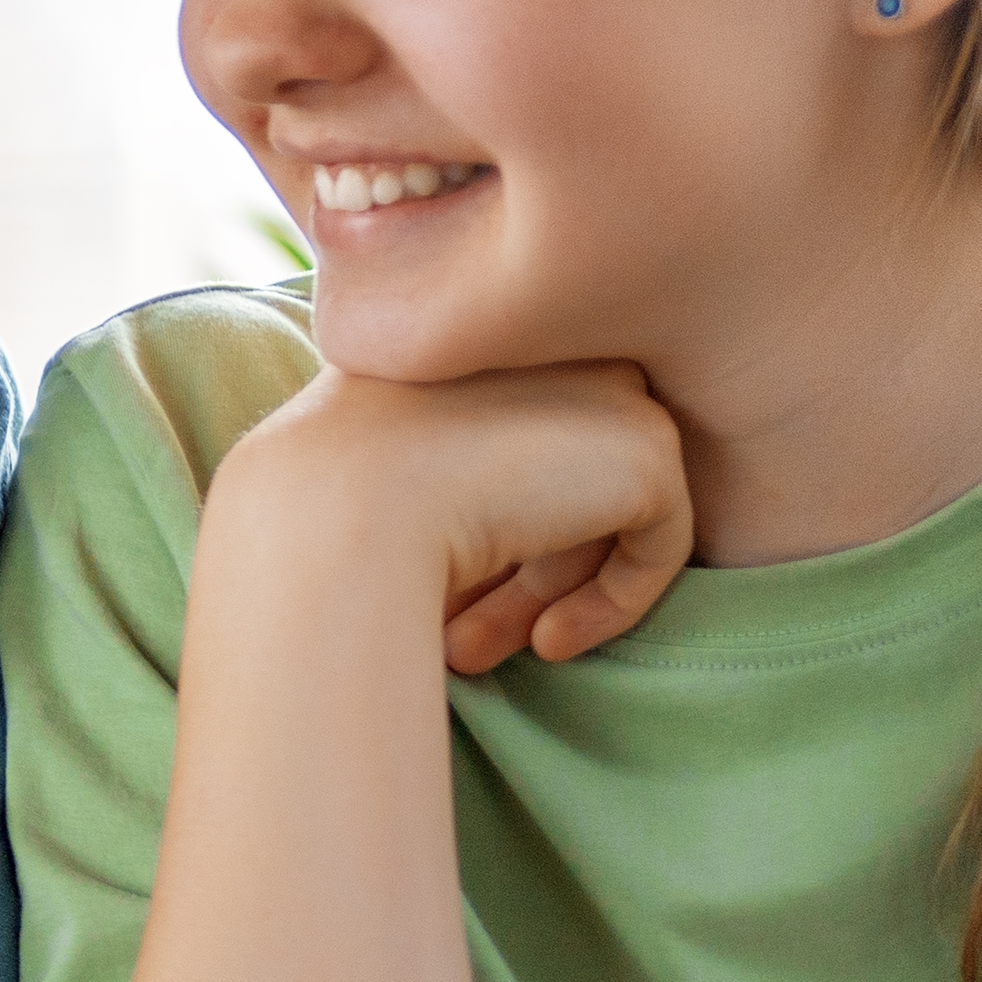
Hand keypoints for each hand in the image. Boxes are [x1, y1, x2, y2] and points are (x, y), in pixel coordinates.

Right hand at [217, 362, 696, 674]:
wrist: (336, 507)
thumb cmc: (323, 490)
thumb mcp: (372, 448)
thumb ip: (437, 453)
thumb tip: (489, 521)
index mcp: (472, 329)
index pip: (504, 429)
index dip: (475, 514)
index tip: (428, 581)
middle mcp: (545, 338)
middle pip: (558, 466)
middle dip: (517, 566)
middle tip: (463, 637)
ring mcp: (608, 386)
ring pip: (601, 507)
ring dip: (542, 591)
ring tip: (478, 651)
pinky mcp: (649, 449)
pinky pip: (657, 542)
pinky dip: (612, 603)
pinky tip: (547, 643)